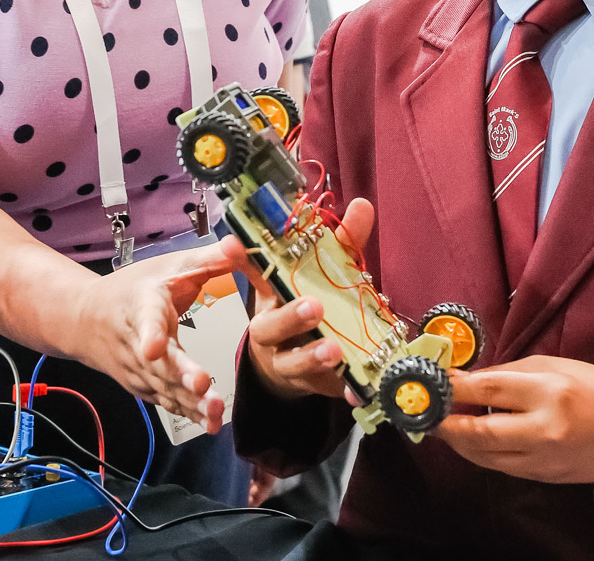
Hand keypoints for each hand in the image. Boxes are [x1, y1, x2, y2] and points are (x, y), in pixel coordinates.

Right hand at [62, 242, 236, 429]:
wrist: (86, 320)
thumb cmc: (134, 290)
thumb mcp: (169, 266)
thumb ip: (208, 260)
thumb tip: (240, 244)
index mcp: (143, 307)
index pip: (145, 321)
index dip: (150, 334)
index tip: (154, 347)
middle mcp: (138, 343)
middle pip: (159, 363)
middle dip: (179, 375)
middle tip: (201, 385)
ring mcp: (139, 370)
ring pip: (164, 388)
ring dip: (188, 402)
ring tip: (214, 413)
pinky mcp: (145, 388)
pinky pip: (167, 401)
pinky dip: (186, 413)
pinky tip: (209, 424)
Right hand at [223, 198, 375, 402]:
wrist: (291, 368)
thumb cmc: (303, 308)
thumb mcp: (322, 273)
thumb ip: (341, 243)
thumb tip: (361, 205)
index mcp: (270, 297)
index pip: (255, 273)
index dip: (242, 259)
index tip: (232, 244)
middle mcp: (271, 329)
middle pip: (271, 324)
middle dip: (290, 316)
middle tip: (313, 306)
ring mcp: (287, 361)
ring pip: (293, 362)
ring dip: (313, 356)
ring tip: (334, 350)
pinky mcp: (309, 385)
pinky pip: (323, 388)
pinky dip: (341, 388)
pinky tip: (353, 389)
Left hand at [436, 356, 593, 484]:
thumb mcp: (555, 366)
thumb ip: (509, 373)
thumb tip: (467, 378)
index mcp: (549, 392)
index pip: (488, 390)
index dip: (453, 387)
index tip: (430, 382)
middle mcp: (543, 429)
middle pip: (478, 431)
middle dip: (445, 423)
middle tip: (424, 412)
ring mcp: (542, 458)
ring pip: (484, 455)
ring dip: (456, 441)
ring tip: (440, 425)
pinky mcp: (543, 477)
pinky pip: (499, 466)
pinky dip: (478, 453)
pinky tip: (468, 439)